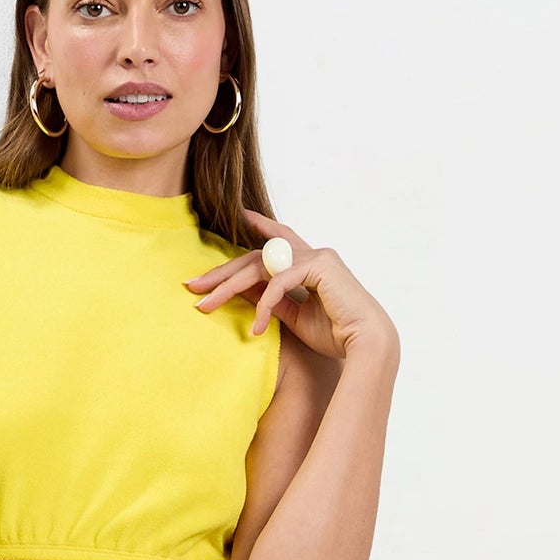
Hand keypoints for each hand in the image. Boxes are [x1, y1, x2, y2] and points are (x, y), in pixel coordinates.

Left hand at [185, 208, 397, 364]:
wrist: (366, 344)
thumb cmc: (336, 334)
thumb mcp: (295, 317)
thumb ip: (273, 301)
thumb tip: (246, 294)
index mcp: (310, 263)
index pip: (275, 243)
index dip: (258, 228)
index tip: (239, 216)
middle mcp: (313, 252)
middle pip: (256, 255)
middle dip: (222, 271)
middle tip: (193, 285)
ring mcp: (317, 256)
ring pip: (260, 265)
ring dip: (228, 287)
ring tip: (206, 305)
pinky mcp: (319, 266)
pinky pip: (278, 282)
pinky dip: (263, 305)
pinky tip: (256, 328)